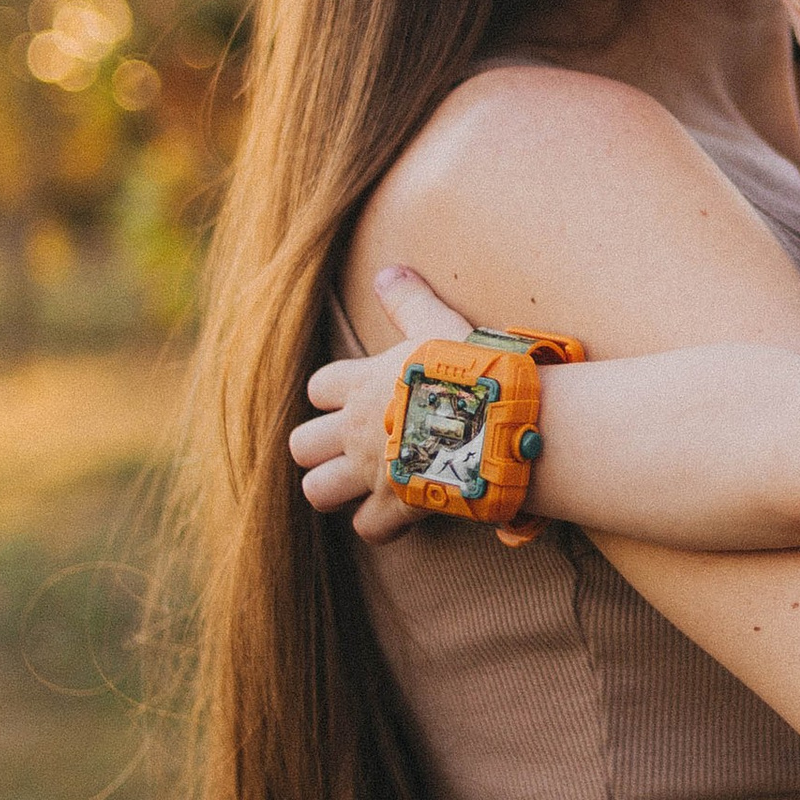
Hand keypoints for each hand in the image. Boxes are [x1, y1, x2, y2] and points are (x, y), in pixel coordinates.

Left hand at [290, 263, 471, 544]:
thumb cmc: (471, 369)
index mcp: (362, 385)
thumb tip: (387, 271)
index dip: (331, 396)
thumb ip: (409, 301)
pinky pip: (367, 528)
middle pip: (301, 446)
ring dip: (337, 490)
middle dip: (319, 450)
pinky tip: (402, 513)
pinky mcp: (396, 505)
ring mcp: (371, 471)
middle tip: (351, 448)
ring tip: (364, 486)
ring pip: (317, 491)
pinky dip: (381, 525)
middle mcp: (356, 431)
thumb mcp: (438, 325)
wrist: (497, 418)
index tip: (357, 398)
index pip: (318, 388)